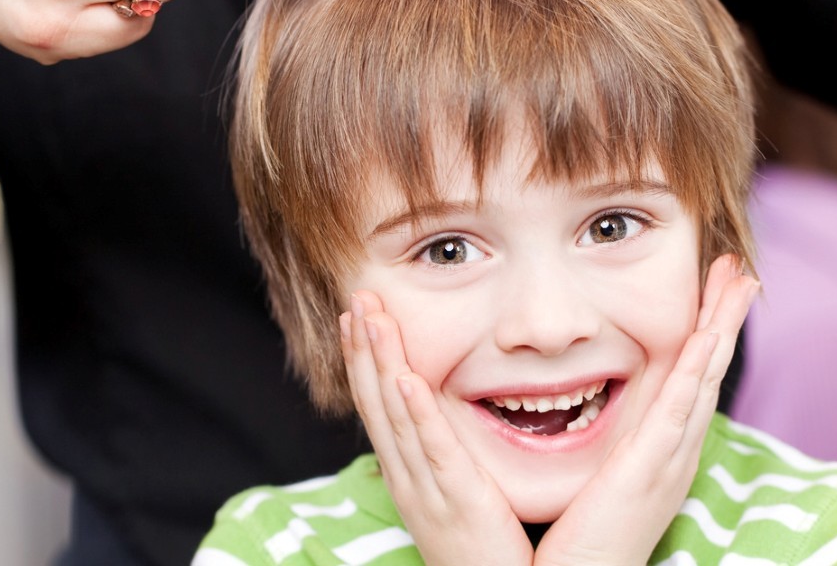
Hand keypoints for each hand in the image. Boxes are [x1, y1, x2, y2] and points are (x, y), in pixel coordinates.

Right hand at [341, 291, 533, 565]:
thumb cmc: (481, 550)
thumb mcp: (450, 493)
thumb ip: (441, 454)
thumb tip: (436, 412)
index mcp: (404, 470)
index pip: (375, 402)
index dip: (362, 357)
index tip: (355, 314)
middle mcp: (405, 474)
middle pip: (376, 399)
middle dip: (363, 346)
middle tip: (357, 296)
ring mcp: (425, 486)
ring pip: (395, 413)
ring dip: (381, 361)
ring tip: (371, 317)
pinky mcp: (456, 497)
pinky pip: (432, 447)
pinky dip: (415, 411)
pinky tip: (405, 377)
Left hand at [534, 255, 758, 565]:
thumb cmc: (585, 533)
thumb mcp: (604, 472)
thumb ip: (609, 436)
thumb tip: (583, 396)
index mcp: (666, 446)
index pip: (692, 376)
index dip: (709, 330)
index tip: (717, 288)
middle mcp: (677, 447)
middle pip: (709, 369)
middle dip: (726, 317)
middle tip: (741, 271)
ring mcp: (670, 456)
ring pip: (704, 378)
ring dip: (722, 328)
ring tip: (739, 283)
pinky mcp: (652, 466)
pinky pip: (679, 409)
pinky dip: (697, 371)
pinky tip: (709, 337)